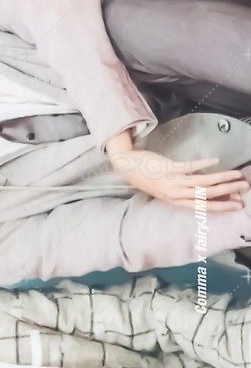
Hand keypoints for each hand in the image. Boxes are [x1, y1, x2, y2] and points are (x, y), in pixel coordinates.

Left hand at [107, 137, 247, 211]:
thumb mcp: (167, 187)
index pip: (203, 207)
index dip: (221, 206)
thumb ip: (186, 186)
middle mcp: (176, 194)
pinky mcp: (169, 168)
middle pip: (207, 196)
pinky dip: (204, 164)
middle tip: (244, 188)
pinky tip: (216, 160)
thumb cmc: (148, 176)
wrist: (127, 166)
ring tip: (237, 175)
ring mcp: (173, 182)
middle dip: (228, 192)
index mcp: (176, 201)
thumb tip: (205, 180)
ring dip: (222, 178)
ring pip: (202, 183)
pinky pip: (190, 167)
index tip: (238, 205)